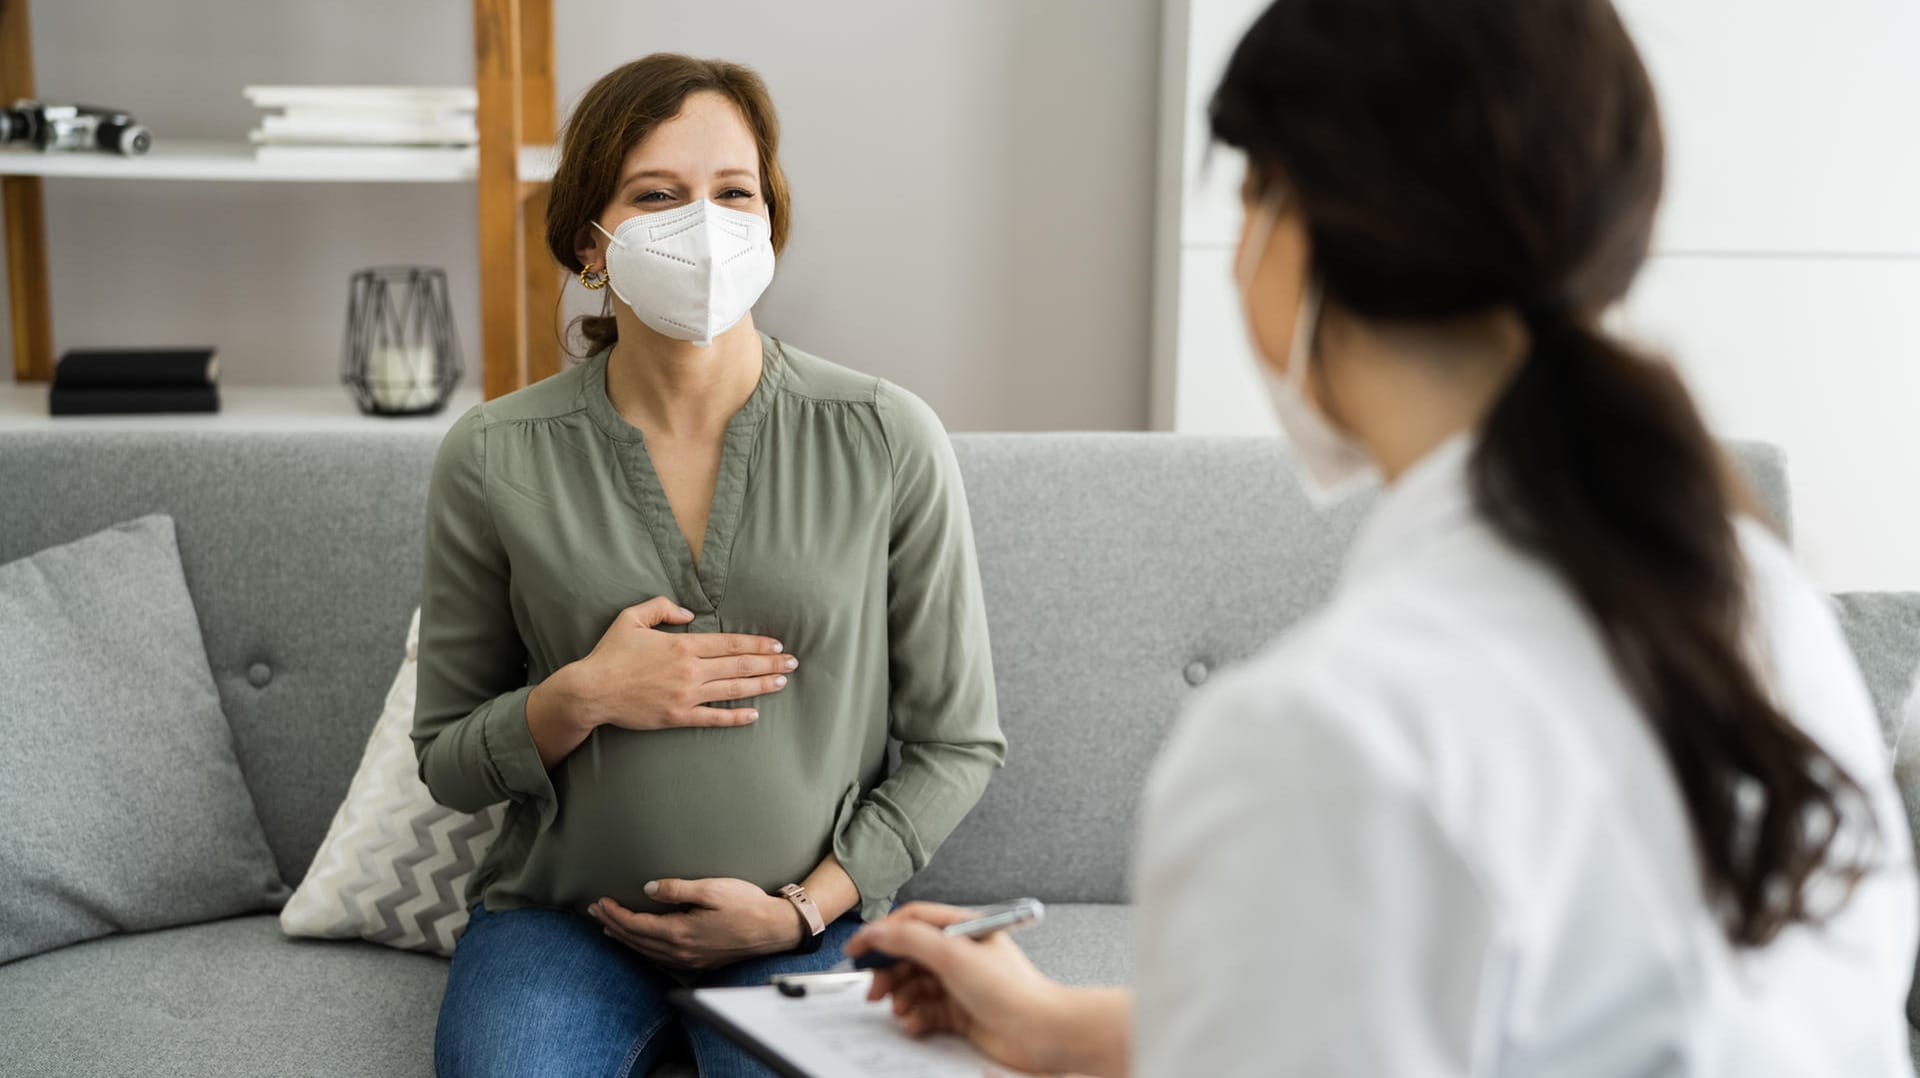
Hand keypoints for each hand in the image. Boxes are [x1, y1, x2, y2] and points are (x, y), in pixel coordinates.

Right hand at [565, 596, 795, 731]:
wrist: (591, 691)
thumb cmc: (610, 654)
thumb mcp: (631, 618)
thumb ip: (662, 607)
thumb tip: (689, 614)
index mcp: (682, 645)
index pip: (730, 643)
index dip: (757, 644)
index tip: (777, 644)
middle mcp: (690, 670)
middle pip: (739, 666)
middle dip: (770, 663)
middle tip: (793, 662)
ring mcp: (686, 695)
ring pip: (733, 690)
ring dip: (761, 686)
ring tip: (782, 682)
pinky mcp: (678, 716)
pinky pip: (714, 718)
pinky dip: (736, 717)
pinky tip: (754, 714)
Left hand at [589, 877, 802, 969]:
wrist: (774, 929)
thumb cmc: (746, 905)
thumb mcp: (712, 889)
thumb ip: (677, 890)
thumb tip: (648, 889)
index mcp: (680, 932)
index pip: (636, 925)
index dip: (615, 913)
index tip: (601, 901)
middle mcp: (680, 952)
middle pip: (636, 941)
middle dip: (613, 924)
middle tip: (595, 911)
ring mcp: (689, 961)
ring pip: (646, 952)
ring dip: (625, 938)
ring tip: (609, 927)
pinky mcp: (698, 962)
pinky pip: (660, 959)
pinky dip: (643, 949)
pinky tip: (640, 944)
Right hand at [848, 903, 1083, 1075]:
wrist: (1041, 1033)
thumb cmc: (1010, 990)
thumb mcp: (953, 955)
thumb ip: (909, 940)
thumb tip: (874, 932)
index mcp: (961, 928)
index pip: (911, 921)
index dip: (880, 933)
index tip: (856, 949)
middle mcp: (960, 953)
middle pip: (908, 956)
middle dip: (888, 972)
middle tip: (875, 990)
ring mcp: (959, 983)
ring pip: (913, 985)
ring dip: (901, 998)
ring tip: (902, 1009)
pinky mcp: (959, 1012)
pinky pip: (924, 1010)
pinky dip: (914, 1017)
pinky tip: (915, 1024)